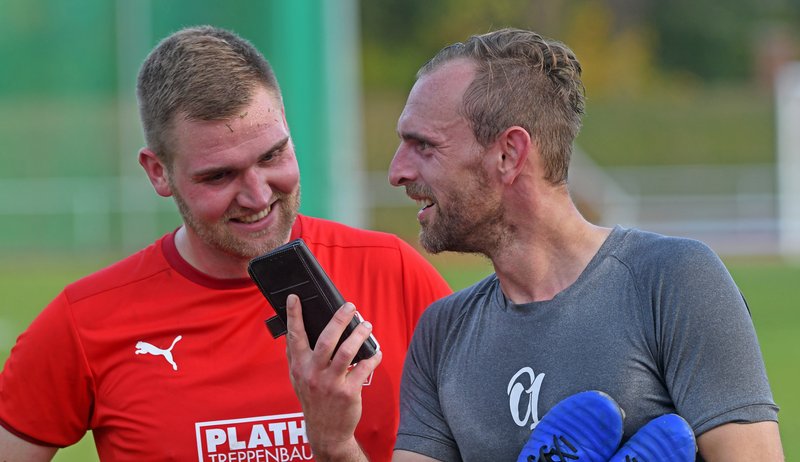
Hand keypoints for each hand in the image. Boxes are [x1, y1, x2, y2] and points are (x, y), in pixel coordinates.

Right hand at [284, 294, 381, 460]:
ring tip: (367, 325)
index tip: (295, 297)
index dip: (294, 316)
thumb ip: (296, 356)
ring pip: (347, 352)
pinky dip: (372, 357)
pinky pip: (363, 368)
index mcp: (299, 367)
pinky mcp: (348, 393)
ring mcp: (330, 384)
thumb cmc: (313, 399)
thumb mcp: (297, 378)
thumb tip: (293, 329)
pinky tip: (376, 352)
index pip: (294, 337)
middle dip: (339, 320)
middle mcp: (313, 374)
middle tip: (350, 306)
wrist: (326, 431)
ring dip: (359, 335)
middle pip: (326, 340)